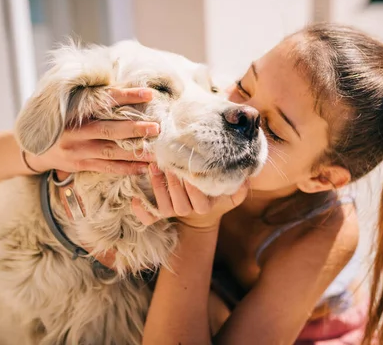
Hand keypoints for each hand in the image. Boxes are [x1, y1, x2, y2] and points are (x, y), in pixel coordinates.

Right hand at [24, 87, 157, 174]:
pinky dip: (126, 168)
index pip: (104, 100)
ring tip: (156, 153)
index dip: (127, 96)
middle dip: (135, 129)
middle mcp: (76, 131)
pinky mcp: (80, 165)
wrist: (33, 147)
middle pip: (109, 130)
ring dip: (135, 153)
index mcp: (74, 110)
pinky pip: (107, 168)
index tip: (149, 94)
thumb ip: (93, 98)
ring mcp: (78, 150)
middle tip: (157, 127)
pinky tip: (143, 168)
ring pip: (111, 152)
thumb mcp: (70, 104)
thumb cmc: (61, 121)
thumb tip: (126, 85)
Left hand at [131, 164, 249, 228]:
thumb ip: (240, 187)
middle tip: (167, 164)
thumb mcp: (231, 193)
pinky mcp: (159, 214)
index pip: (199, 200)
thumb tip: (247, 175)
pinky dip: (141, 211)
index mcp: (204, 206)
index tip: (189, 172)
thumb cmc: (215, 194)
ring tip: (153, 167)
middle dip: (172, 184)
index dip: (192, 188)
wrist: (201, 212)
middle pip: (179, 203)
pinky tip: (135, 199)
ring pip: (164, 206)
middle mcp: (187, 210)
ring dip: (157, 188)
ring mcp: (173, 213)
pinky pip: (149, 218)